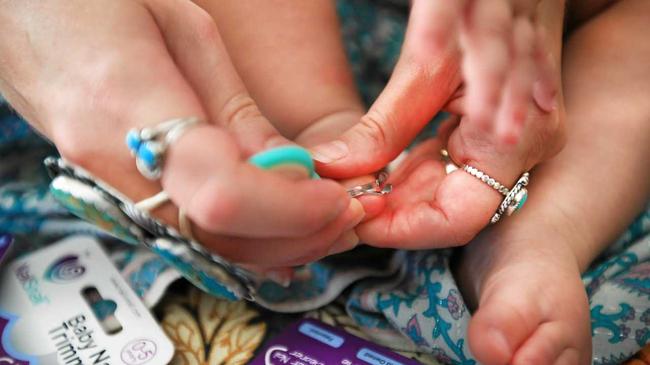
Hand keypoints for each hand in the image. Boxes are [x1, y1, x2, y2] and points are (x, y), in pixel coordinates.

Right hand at [0, 0, 363, 268]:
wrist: (17, 11)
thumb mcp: (184, 29)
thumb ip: (235, 111)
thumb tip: (288, 170)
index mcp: (129, 105)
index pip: (222, 193)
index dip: (290, 209)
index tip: (336, 200)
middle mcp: (111, 163)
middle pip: (218, 237)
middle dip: (296, 237)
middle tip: (347, 214)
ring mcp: (105, 184)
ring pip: (203, 246)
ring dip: (275, 243)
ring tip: (323, 218)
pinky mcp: (113, 191)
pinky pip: (185, 232)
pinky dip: (241, 238)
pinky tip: (278, 227)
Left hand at [311, 0, 565, 247]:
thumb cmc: (482, 4)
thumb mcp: (428, 64)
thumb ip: (384, 127)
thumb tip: (332, 167)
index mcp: (517, 140)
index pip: (456, 218)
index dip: (400, 227)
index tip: (352, 219)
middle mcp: (524, 149)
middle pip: (447, 207)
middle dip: (392, 209)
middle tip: (341, 201)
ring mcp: (513, 138)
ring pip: (444, 189)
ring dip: (397, 192)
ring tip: (352, 185)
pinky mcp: (496, 127)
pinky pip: (449, 164)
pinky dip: (410, 170)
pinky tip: (377, 169)